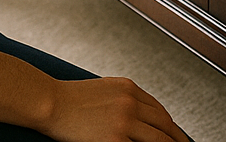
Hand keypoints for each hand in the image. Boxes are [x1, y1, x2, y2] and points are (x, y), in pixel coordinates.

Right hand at [44, 76, 191, 141]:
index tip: (175, 136)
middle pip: (164, 124)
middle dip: (176, 139)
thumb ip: (124, 99)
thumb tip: (139, 115)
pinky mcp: (115, 139)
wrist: (49, 102)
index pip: (159, 110)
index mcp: (129, 88)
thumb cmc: (70, 98)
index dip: (170, 127)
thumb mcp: (104, 89)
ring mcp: (124, 121)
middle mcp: (131, 101)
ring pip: (158, 139)